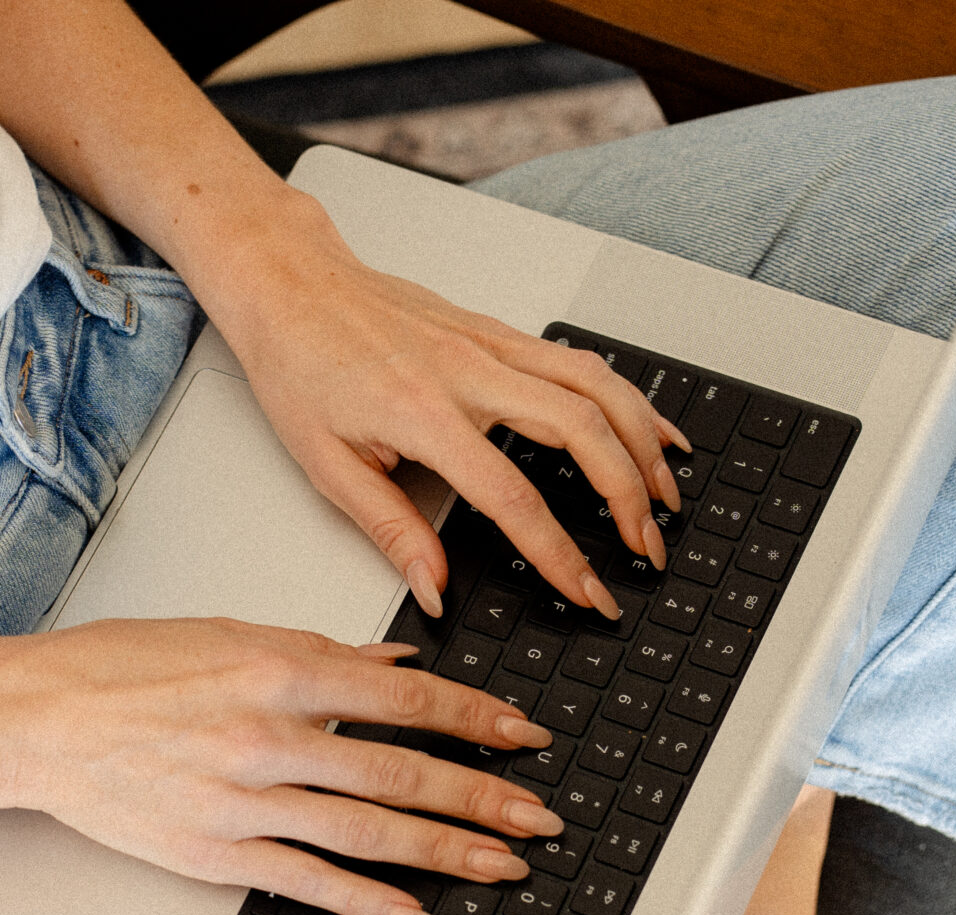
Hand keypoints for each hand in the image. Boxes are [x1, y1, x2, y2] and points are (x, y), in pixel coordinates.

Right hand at [0, 618, 565, 914]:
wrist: (33, 719)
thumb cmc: (119, 667)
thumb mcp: (226, 631)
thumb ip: (320, 652)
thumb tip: (398, 664)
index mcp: (276, 669)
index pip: (403, 699)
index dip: (475, 721)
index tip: (524, 736)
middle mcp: (267, 736)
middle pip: (401, 773)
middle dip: (484, 799)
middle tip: (541, 817)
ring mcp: (243, 802)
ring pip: (368, 831)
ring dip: (446, 854)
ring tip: (504, 868)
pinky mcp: (215, 853)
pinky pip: (308, 882)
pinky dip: (369, 902)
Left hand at [204, 198, 690, 620]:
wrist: (288, 284)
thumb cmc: (299, 365)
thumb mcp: (327, 466)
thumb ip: (391, 531)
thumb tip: (434, 590)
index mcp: (423, 414)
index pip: (513, 497)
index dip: (559, 554)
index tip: (589, 590)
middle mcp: (469, 371)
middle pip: (581, 431)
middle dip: (627, 496)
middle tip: (646, 548)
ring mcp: (491, 343)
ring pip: (596, 386)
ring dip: (644, 442)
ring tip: (668, 494)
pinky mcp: (498, 331)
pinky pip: (580, 362)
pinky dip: (627, 397)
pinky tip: (651, 428)